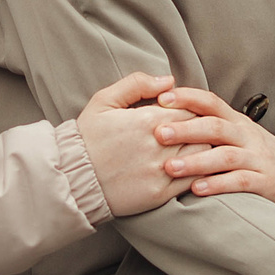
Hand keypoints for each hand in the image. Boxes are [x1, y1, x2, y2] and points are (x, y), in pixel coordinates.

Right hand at [76, 72, 191, 217]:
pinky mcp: (160, 193)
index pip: (190, 108)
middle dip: (199, 129)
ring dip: (200, 150)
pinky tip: (191, 168)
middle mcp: (158, 145)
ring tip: (191, 148)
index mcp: (146, 119)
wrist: (72, 179)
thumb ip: (137, 84)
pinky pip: (193, 180)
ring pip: (202, 154)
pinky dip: (198, 172)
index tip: (182, 113)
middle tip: (191, 130)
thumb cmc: (88, 137)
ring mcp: (161, 171)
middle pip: (200, 131)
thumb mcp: (104, 101)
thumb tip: (169, 81)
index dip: (190, 109)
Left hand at [152, 85, 274, 216]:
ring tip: (170, 166)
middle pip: (216, 127)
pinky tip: (196, 189)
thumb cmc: (254, 154)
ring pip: (225, 156)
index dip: (187, 98)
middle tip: (158, 133)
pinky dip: (218, 185)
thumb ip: (207, 125)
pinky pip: (240, 182)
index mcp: (236, 121)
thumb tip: (164, 115)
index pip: (211, 102)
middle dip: (185, 129)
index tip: (161, 99)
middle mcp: (246, 136)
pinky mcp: (265, 183)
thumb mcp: (235, 133)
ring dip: (196, 161)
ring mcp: (257, 159)